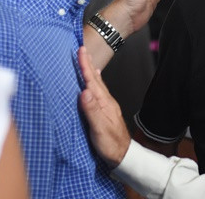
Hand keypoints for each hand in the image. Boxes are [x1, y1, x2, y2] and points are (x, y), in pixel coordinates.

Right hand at [79, 46, 130, 167]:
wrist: (123, 155)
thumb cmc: (111, 144)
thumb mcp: (99, 129)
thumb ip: (92, 111)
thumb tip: (84, 91)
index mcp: (104, 103)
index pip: (92, 81)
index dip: (85, 66)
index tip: (80, 51)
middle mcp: (106, 101)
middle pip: (95, 79)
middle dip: (88, 63)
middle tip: (82, 49)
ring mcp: (106, 106)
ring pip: (96, 84)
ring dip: (90, 72)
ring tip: (86, 62)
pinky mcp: (104, 112)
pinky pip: (97, 93)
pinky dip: (93, 84)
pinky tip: (92, 84)